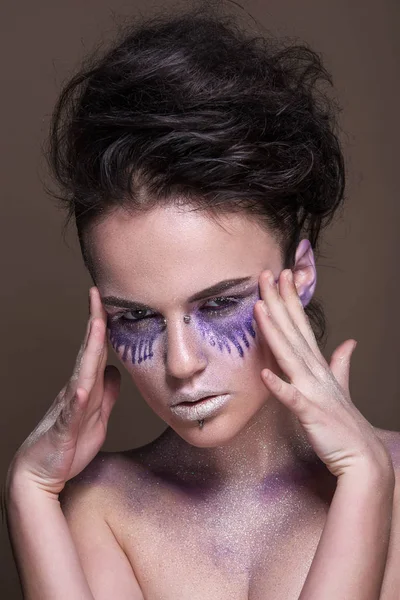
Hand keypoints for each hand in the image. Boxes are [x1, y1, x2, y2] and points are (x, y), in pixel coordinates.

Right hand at [7, 287, 120, 495]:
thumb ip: (107, 394)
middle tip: (97, 294)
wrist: (41, 474)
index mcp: (86, 386)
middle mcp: (76, 389)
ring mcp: (69, 407)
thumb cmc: (68, 445)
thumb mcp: (98, 417)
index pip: (96, 350)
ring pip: (81, 373)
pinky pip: (72, 411)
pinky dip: (78, 398)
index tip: (107, 300)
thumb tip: (116, 371)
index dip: (103, 326)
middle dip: (94, 322)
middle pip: (88, 352)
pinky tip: (83, 387)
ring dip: (90, 349)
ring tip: (97, 325)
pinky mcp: (64, 428)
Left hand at [253, 268, 392, 478]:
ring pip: (290, 356)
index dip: (289, 300)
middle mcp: (315, 371)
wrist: (362, 455)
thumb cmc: (345, 422)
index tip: (281, 275)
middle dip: (278, 302)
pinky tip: (265, 373)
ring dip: (274, 332)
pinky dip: (279, 386)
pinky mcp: (310, 413)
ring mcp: (313, 390)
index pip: (301, 325)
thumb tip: (349, 342)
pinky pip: (292, 398)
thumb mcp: (342, 386)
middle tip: (266, 275)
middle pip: (292, 331)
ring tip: (259, 309)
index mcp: (318, 365)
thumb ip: (342, 363)